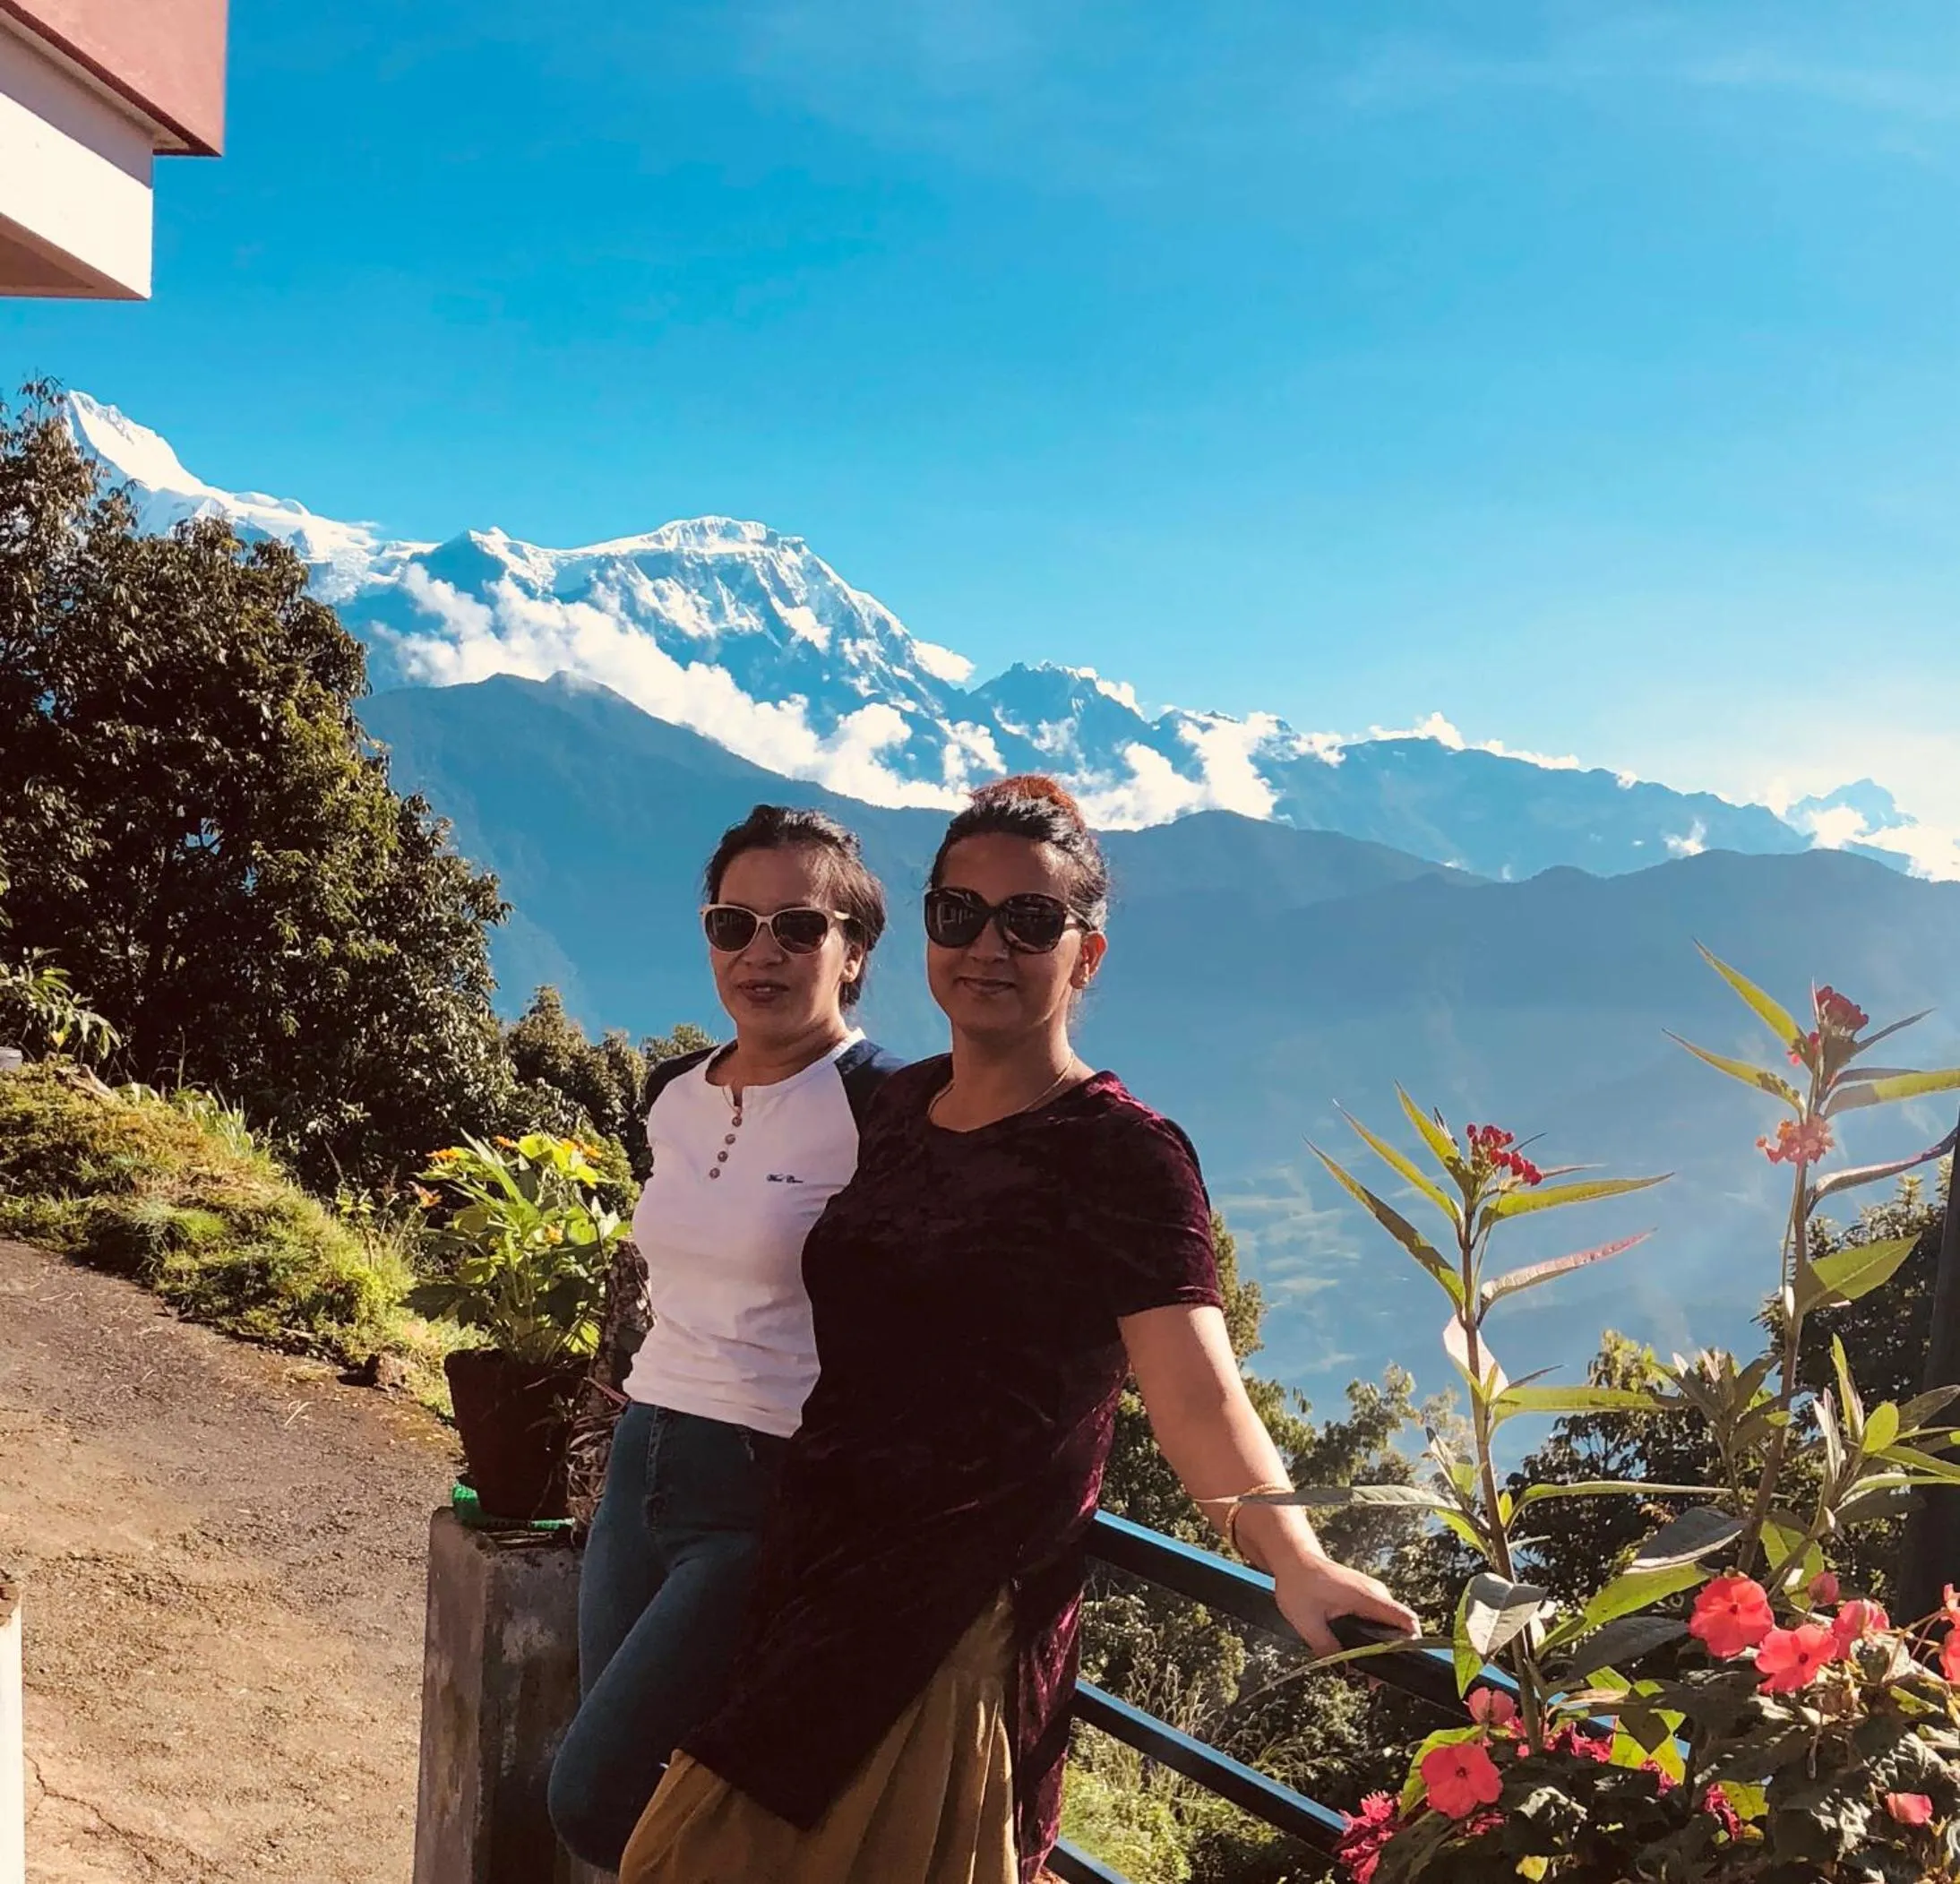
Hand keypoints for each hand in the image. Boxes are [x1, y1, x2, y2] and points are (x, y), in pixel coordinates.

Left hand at [1274, 1551, 1418, 1659]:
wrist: (1293, 1559)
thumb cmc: (1299, 1585)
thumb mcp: (1308, 1622)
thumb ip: (1327, 1649)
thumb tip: (1344, 1672)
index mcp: (1367, 1597)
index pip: (1405, 1620)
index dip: (1411, 1644)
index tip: (1399, 1665)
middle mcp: (1376, 1593)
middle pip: (1400, 1628)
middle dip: (1390, 1655)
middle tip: (1371, 1680)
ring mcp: (1371, 1593)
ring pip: (1388, 1625)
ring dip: (1380, 1647)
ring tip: (1361, 1670)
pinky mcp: (1364, 1595)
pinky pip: (1377, 1619)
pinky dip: (1372, 1637)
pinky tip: (1356, 1651)